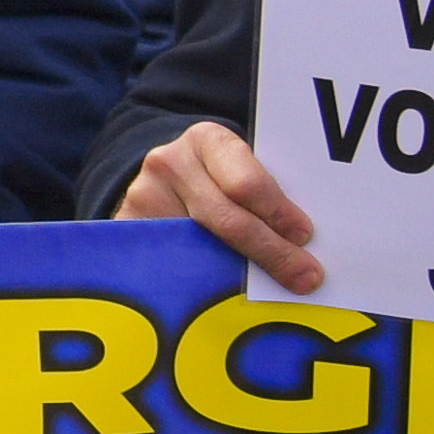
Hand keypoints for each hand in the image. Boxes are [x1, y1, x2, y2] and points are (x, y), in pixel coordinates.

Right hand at [115, 123, 323, 288]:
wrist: (165, 181)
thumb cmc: (220, 180)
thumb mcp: (240, 170)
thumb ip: (266, 196)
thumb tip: (305, 247)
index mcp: (208, 139)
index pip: (246, 182)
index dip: (278, 213)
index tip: (304, 236)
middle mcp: (170, 162)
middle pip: (226, 219)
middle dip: (272, 252)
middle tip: (304, 276)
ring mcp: (143, 196)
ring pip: (200, 248)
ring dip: (238, 273)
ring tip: (268, 290)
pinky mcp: (127, 229)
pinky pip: (173, 263)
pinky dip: (203, 281)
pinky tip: (224, 293)